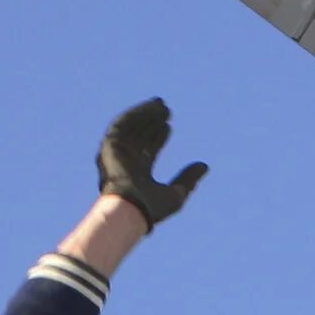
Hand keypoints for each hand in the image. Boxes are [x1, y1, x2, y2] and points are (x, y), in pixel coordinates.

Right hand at [97, 97, 209, 226]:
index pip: (148, 150)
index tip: (169, 126)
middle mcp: (126, 162)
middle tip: (166, 110)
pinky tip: (150, 107)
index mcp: (138, 174)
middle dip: (151, 122)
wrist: (130, 209)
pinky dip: (135, 114)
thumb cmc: (151, 208)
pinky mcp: (110, 146)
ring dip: (145, 114)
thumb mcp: (176, 194)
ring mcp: (117, 154)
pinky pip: (122, 124)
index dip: (158, 137)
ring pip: (131, 128)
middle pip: (140, 136)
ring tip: (161, 105)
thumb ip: (189, 180)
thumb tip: (205, 166)